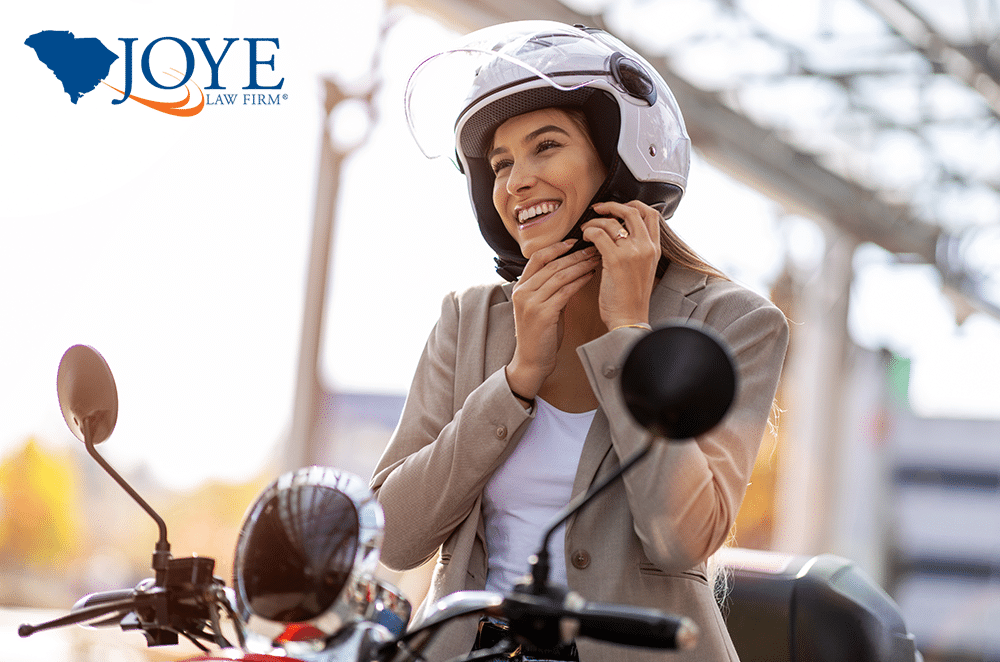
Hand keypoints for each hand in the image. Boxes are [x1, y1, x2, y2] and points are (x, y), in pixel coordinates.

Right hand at [506, 239, 600, 397]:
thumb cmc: (540, 334)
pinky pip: (565, 291)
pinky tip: (591, 276)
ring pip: (560, 275)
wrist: (532, 361)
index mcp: (520, 287)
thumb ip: (549, 288)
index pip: (537, 258)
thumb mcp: (541, 306)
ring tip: (596, 258)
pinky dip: (580, 281)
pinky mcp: (543, 314)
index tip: (574, 241)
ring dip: (580, 265)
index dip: (556, 247)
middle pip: (551, 264)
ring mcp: (531, 303)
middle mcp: (523, 292)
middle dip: (575, 254)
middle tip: (593, 247)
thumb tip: (569, 270)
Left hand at [581, 200, 660, 329]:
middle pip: (633, 211)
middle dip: (613, 206)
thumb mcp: (642, 270)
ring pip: (612, 222)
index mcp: (655, 249)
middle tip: (598, 209)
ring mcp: (633, 253)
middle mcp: (647, 248)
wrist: (629, 320)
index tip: (618, 208)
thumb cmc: (630, 299)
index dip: (634, 205)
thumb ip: (636, 250)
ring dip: (595, 221)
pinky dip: (589, 231)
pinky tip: (585, 238)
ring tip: (586, 229)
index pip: (651, 214)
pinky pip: (599, 234)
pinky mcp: (616, 260)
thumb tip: (619, 233)